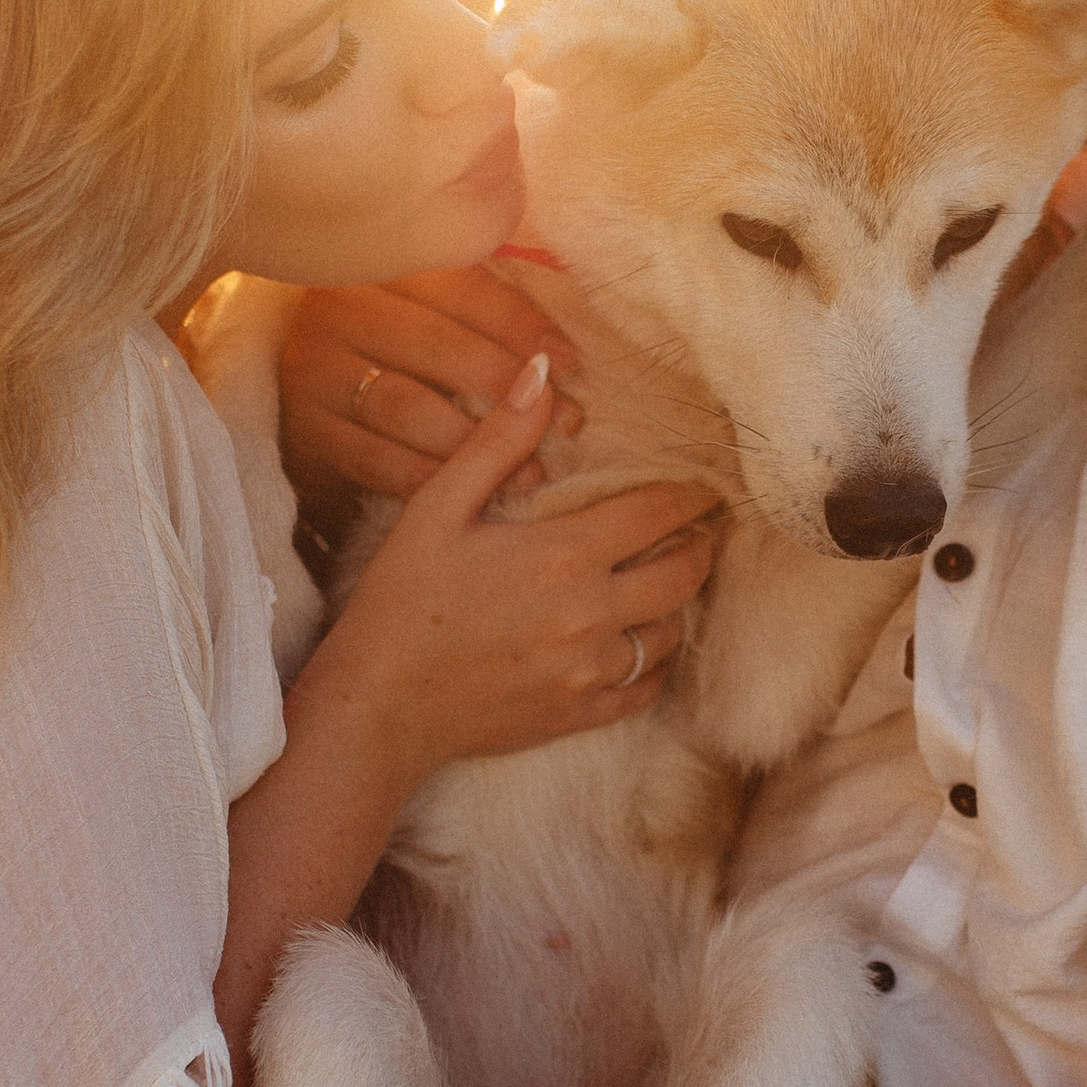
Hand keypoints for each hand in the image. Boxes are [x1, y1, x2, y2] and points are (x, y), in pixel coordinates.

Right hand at [281, 267, 584, 503]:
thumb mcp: (435, 326)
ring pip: (408, 406)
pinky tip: (478, 495)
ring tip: (531, 470)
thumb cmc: (400, 368)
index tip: (571, 367)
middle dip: (511, 391)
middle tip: (565, 426)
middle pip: (439, 348)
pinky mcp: (304, 434)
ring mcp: (313, 372)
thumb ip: (487, 325)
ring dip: (478, 443)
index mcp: (381, 269)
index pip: (463, 289)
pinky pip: (379, 460)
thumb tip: (563, 361)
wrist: (316, 422)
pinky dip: (434, 479)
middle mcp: (338, 310)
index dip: (524, 327)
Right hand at [313, 354, 716, 786]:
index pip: (657, 513)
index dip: (690, 495)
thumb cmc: (401, 600)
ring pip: (671, 632)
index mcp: (562, 554)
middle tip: (701, 533)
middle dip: (700, 547)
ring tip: (666, 583)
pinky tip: (641, 645)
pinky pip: (646, 687)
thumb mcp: (438, 507)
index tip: (707, 486)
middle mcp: (591, 613)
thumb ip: (498, 440)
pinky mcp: (581, 714)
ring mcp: (590, 670)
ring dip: (676, 605)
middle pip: (683, 574)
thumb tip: (542, 372)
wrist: (379, 705)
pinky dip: (654, 664)